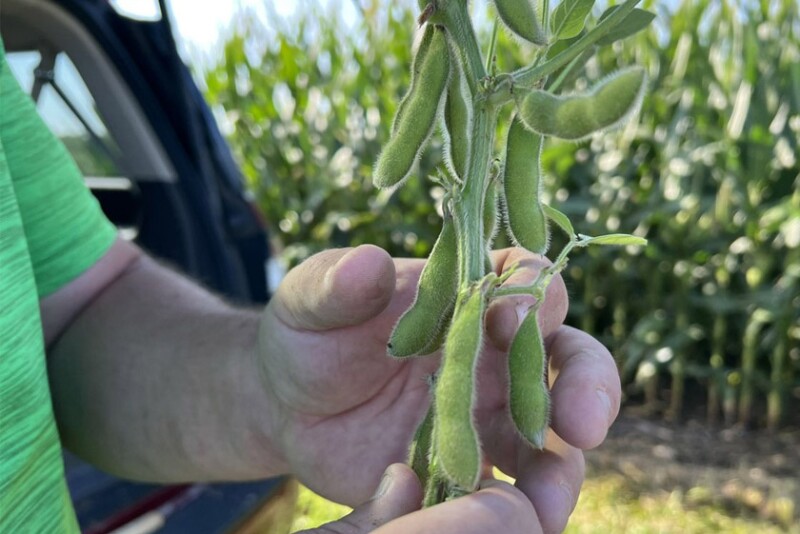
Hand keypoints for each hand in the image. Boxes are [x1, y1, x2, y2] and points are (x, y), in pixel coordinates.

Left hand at [258, 245, 619, 532]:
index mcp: (468, 295)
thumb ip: (336, 285)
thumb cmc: (309, 335)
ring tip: (546, 501)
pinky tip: (501, 523)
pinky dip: (514, 509)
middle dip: (588, 387)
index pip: (526, 280)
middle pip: (570, 360)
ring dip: (562, 468)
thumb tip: (366, 265)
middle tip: (582, 422)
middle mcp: (495, 352)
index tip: (512, 318)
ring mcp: (489, 414)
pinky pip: (508, 491)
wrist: (290, 405)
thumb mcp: (309, 302)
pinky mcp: (471, 467)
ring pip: (554, 438)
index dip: (533, 295)